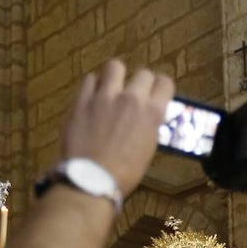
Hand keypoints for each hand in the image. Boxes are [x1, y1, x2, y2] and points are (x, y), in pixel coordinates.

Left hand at [62, 59, 174, 195]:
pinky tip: (92, 97)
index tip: (155, 94)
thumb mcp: (147, 149)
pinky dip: (93, 86)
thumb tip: (143, 117)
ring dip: (115, 77)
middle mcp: (131, 99)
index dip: (160, 88)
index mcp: (152, 113)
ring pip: (114, 66)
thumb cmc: (123, 174)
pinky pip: (89, 80)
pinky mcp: (81, 101)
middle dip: (140, 83)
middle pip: (142, 73)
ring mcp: (104, 97)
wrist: (90, 181)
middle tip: (132, 96)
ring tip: (110, 90)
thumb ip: (147, 126)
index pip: (164, 83)